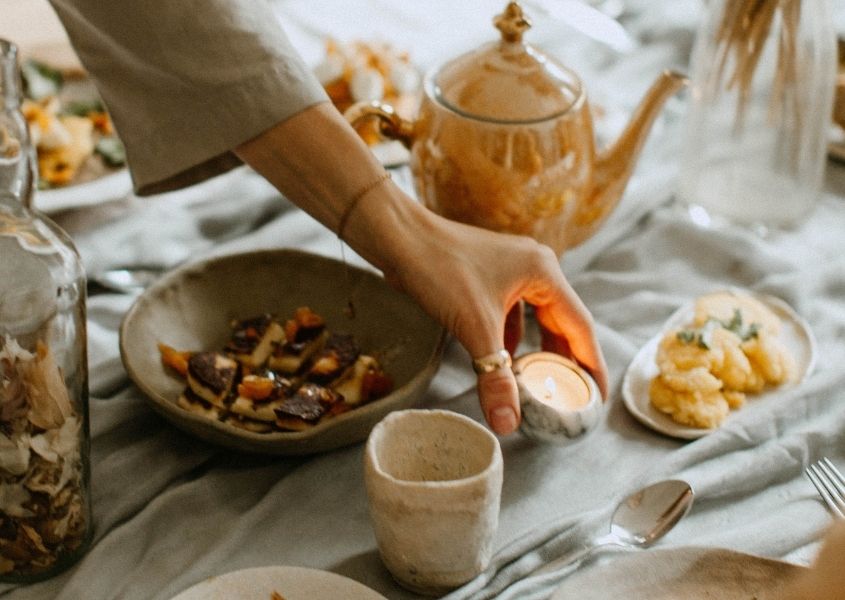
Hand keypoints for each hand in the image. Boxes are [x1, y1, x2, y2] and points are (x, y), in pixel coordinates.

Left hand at [235, 103, 607, 434]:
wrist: (398, 237)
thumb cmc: (439, 269)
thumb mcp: (473, 327)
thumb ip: (494, 377)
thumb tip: (508, 424)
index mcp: (544, 273)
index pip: (580, 326)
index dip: (591, 364)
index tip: (599, 396)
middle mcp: (535, 267)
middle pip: (562, 322)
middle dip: (566, 360)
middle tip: (573, 397)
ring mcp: (512, 269)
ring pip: (537, 318)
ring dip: (539, 350)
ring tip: (543, 384)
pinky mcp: (489, 275)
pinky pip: (514, 312)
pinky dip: (515, 338)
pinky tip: (506, 359)